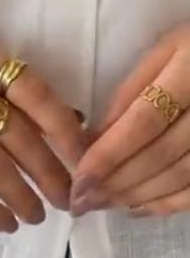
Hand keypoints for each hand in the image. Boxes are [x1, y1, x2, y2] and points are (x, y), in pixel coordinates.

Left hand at [70, 24, 189, 217]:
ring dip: (137, 196)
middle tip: (81, 201)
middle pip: (160, 154)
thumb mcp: (165, 50)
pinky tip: (137, 207)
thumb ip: (131, 90)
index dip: (110, 153)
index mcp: (189, 71)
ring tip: (101, 204)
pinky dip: (168, 203)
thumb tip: (94, 136)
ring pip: (179, 176)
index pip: (144, 121)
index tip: (78, 178)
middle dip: (116, 183)